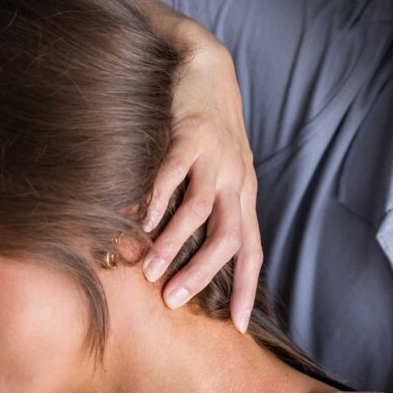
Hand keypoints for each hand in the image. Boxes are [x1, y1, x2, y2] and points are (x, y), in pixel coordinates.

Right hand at [140, 17, 261, 332]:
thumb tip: (191, 257)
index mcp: (244, 196)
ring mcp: (217, 157)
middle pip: (229, 238)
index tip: (236, 325)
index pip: (252, 250)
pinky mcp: (192, 133)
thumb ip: (214, 210)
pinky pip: (175, 172)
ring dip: (175, 244)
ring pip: (200, 210)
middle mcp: (237, 182)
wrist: (207, 66)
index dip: (246, 288)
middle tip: (174, 302)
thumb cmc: (209, 130)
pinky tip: (140, 220)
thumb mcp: (222, 174)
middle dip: (203, 275)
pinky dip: (158, 199)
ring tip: (150, 271)